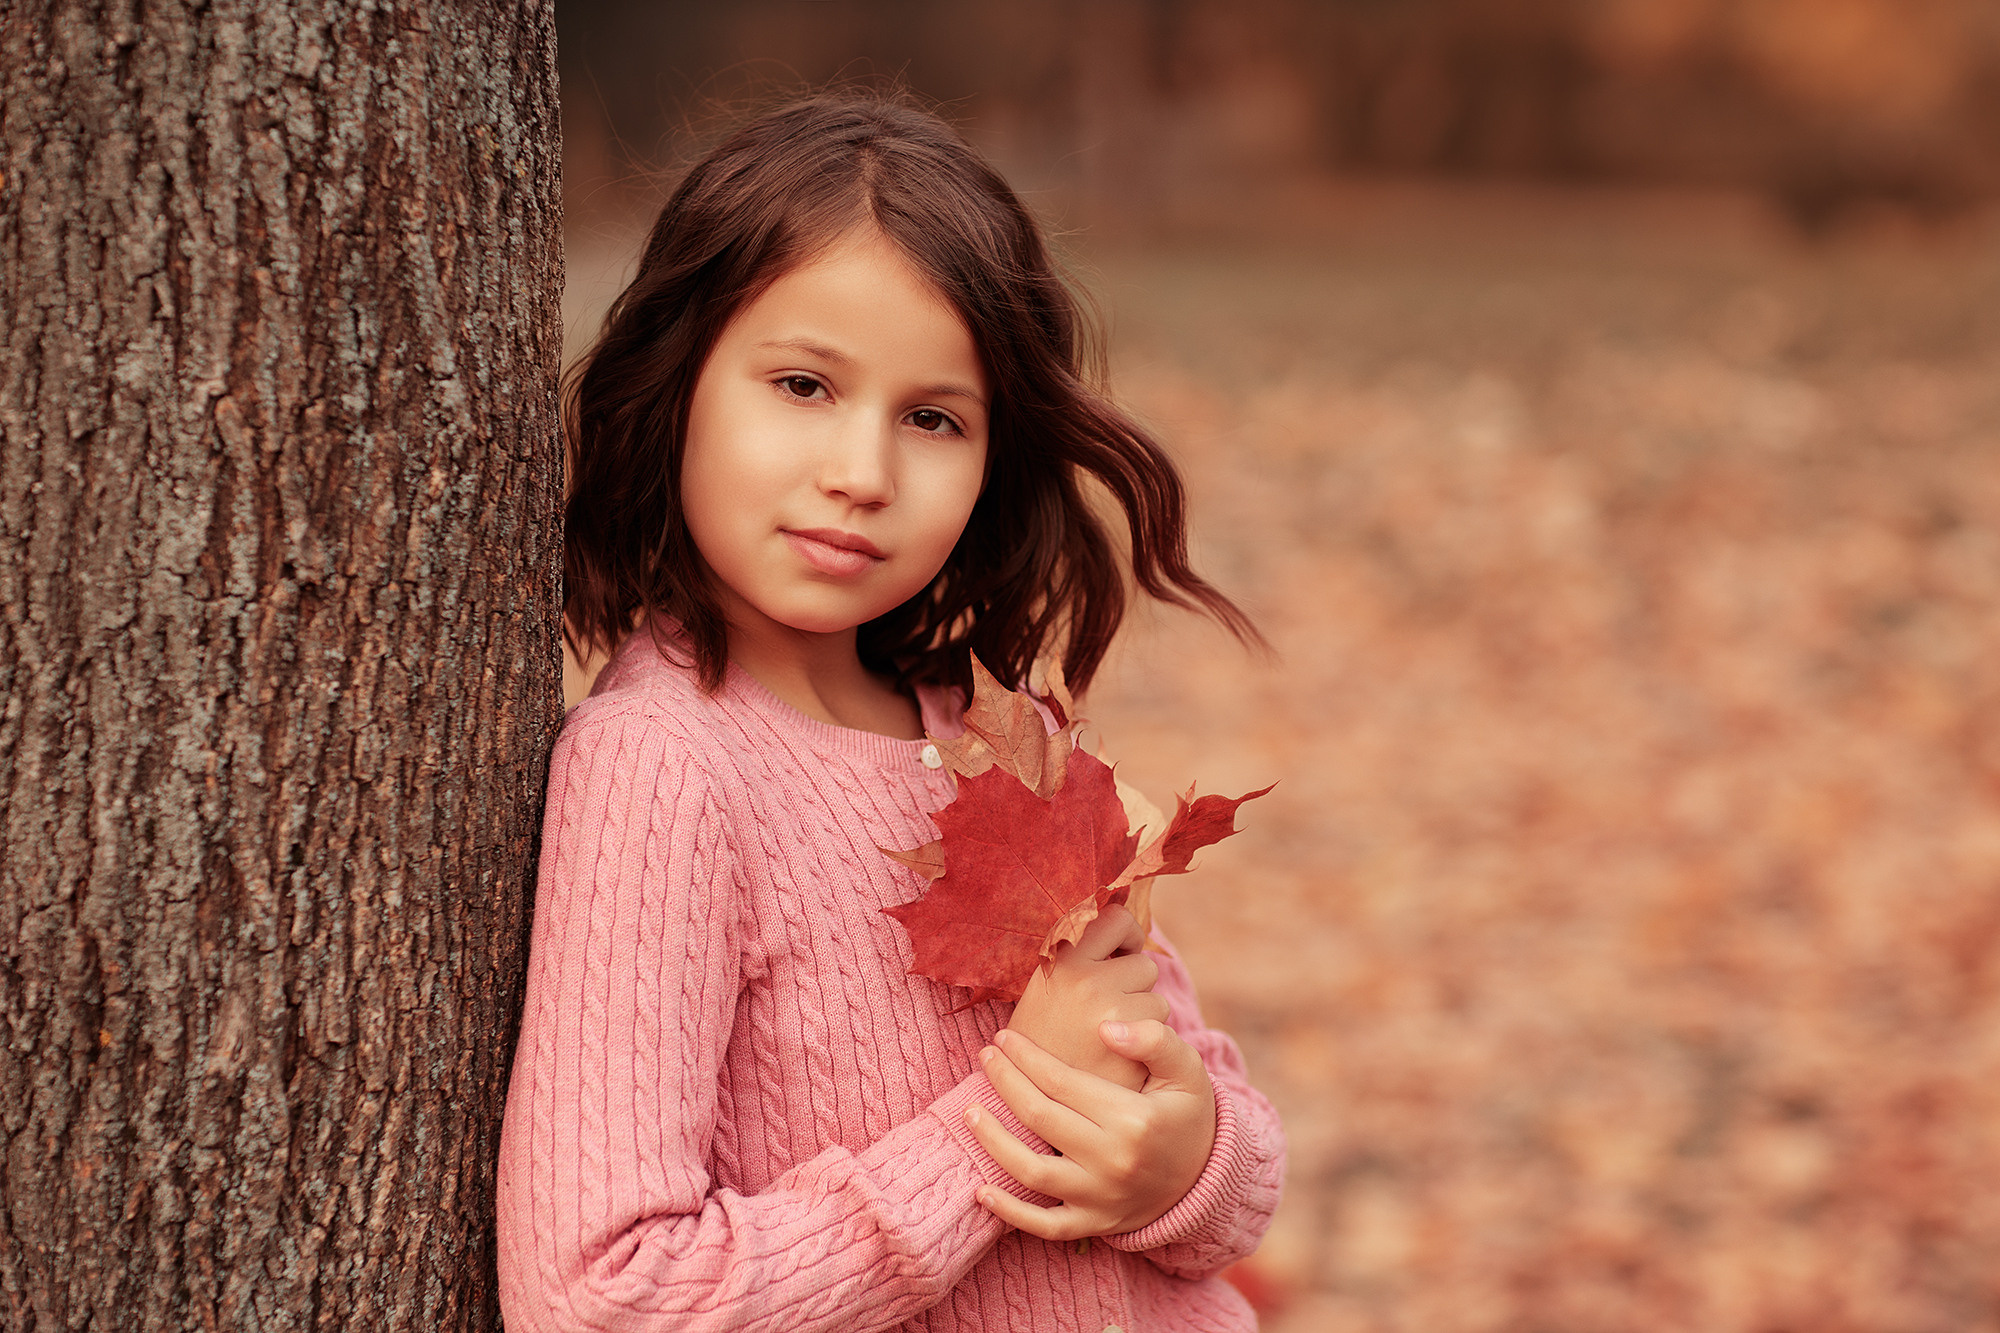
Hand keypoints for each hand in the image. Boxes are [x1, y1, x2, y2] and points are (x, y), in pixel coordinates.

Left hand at [966, 1019, 1217, 1239]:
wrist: (1203, 1180)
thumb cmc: (1186, 1115)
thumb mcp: (1188, 1072)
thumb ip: (1155, 1041)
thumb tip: (1105, 1028)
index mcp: (1133, 1120)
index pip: (1063, 1081)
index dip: (1028, 1057)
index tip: (1005, 1036)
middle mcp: (1113, 1161)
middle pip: (1040, 1117)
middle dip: (1004, 1082)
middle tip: (985, 1056)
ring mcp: (1101, 1198)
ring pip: (1031, 1172)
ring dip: (993, 1140)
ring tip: (969, 1112)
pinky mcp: (1093, 1224)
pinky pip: (1044, 1226)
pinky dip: (1010, 1213)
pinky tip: (980, 1191)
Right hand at [1005, 905, 1167, 1090]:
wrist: (1029, 1097)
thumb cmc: (1041, 1038)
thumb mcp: (1047, 987)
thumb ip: (1079, 958)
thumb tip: (1124, 925)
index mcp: (1062, 961)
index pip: (1116, 919)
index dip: (1125, 934)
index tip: (1120, 955)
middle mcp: (1087, 982)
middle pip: (1144, 965)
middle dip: (1135, 986)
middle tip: (1107, 1011)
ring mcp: (1110, 1015)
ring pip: (1157, 1001)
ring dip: (1142, 1017)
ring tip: (1108, 1037)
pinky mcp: (1128, 1049)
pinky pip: (1159, 1033)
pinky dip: (1145, 1046)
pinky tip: (1118, 1058)